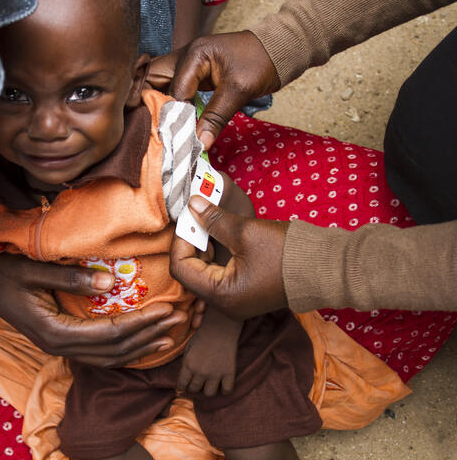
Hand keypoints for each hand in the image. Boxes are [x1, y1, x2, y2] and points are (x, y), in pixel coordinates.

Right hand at [0, 254, 185, 366]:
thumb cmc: (2, 273)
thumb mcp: (32, 270)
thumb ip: (70, 277)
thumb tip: (112, 281)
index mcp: (54, 332)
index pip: (109, 333)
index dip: (141, 323)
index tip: (168, 310)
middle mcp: (60, 346)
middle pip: (115, 349)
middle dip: (150, 335)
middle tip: (180, 320)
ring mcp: (60, 347)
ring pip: (110, 357)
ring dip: (142, 346)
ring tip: (170, 335)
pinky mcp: (62, 341)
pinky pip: (100, 353)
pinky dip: (125, 349)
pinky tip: (142, 341)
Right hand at [155, 31, 279, 147]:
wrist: (278, 49)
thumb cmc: (261, 62)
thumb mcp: (239, 91)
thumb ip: (216, 117)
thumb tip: (200, 143)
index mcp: (194, 54)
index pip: (174, 90)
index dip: (172, 115)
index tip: (173, 139)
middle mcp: (185, 56)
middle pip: (152, 79)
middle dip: (148, 103)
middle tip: (149, 129)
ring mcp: (188, 64)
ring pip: (159, 83)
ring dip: (156, 103)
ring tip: (153, 127)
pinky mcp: (193, 74)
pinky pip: (172, 88)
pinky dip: (168, 103)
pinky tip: (167, 121)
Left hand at [170, 196, 288, 320]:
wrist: (327, 268)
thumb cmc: (288, 253)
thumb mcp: (245, 232)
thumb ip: (214, 220)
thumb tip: (193, 204)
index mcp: (222, 295)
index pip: (181, 268)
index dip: (181, 240)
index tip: (189, 217)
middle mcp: (225, 305)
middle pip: (191, 272)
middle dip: (191, 242)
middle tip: (197, 217)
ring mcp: (235, 301)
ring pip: (204, 273)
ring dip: (203, 247)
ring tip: (209, 223)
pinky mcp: (244, 293)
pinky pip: (219, 275)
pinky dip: (216, 255)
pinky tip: (221, 236)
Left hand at [177, 307, 240, 395]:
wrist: (221, 326)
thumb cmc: (203, 335)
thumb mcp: (188, 348)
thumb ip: (186, 364)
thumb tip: (184, 379)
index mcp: (188, 364)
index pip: (182, 385)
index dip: (183, 386)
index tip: (186, 384)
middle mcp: (200, 372)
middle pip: (195, 389)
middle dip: (194, 387)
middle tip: (198, 382)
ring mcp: (215, 373)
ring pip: (209, 393)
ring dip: (208, 389)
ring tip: (209, 383)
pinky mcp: (229, 373)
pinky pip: (227, 391)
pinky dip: (225, 390)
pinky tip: (222, 384)